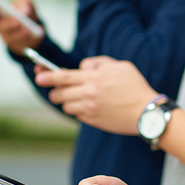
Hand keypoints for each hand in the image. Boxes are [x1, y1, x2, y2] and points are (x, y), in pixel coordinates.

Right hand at [0, 0, 43, 54]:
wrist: (34, 27)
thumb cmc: (26, 12)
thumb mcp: (27, 3)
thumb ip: (24, 2)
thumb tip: (24, 10)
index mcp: (0, 13)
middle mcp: (2, 26)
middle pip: (0, 27)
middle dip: (8, 24)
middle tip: (17, 21)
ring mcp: (9, 37)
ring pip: (12, 37)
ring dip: (20, 33)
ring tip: (27, 29)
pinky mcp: (20, 45)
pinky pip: (24, 44)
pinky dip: (31, 38)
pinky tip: (37, 33)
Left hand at [34, 56, 156, 131]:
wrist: (146, 112)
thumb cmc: (135, 86)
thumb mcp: (120, 66)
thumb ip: (98, 63)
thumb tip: (82, 68)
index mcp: (94, 78)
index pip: (63, 76)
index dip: (47, 76)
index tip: (38, 76)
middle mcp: (89, 94)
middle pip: (59, 94)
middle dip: (55, 91)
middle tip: (59, 89)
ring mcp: (90, 109)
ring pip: (66, 106)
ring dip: (68, 101)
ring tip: (79, 97)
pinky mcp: (93, 121)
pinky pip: (77, 115)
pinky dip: (79, 110)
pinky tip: (91, 106)